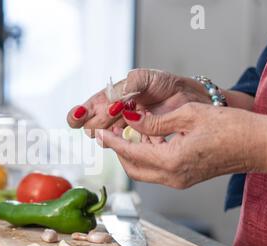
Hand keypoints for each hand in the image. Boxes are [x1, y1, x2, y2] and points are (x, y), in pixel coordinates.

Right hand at [67, 69, 210, 136]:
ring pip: (108, 137)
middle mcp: (116, 114)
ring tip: (116, 128)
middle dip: (98, 122)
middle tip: (109, 116)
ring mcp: (126, 128)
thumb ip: (129, 85)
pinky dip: (127, 143)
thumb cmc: (167, 85)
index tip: (76, 117)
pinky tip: (132, 138)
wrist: (190, 98)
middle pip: (95, 124)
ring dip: (110, 135)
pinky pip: (128, 146)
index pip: (90, 107)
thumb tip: (113, 99)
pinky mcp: (139, 140)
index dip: (79, 113)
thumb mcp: (147, 79)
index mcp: (113, 97)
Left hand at [96, 103, 260, 188]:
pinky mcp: (186, 178)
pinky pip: (157, 171)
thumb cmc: (231, 127)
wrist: (259, 145)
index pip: (131, 154)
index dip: (112, 142)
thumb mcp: (189, 115)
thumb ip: (155, 121)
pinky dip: (147, 157)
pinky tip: (148, 139)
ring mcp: (180, 181)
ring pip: (144, 171)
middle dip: (118, 152)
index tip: (98, 133)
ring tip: (125, 134)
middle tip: (108, 134)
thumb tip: (130, 120)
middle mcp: (173, 177)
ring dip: (132, 155)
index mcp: (171, 162)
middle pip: (133, 168)